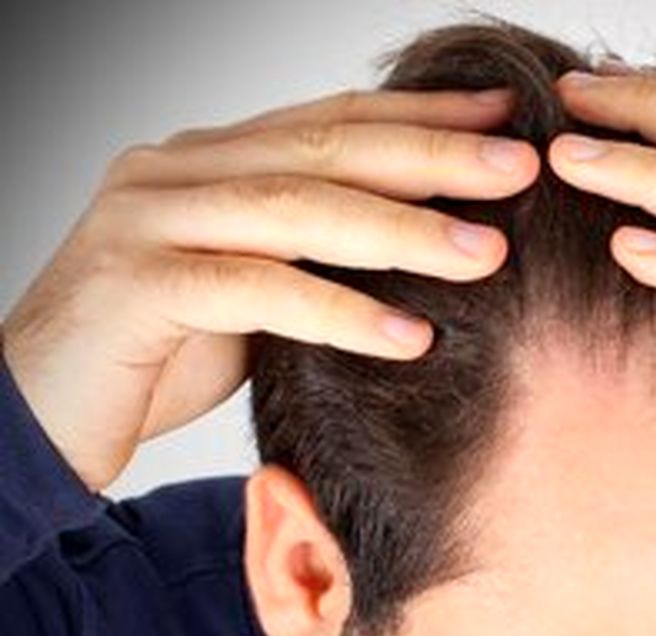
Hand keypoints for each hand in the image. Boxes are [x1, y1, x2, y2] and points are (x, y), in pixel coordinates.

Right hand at [1, 85, 538, 493]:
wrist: (37, 412)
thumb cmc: (157, 354)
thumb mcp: (251, 290)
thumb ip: (310, 254)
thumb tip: (425, 243)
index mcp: (211, 160)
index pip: (332, 122)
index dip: (422, 116)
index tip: (506, 119)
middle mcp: (178, 170)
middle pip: (325, 149)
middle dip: (431, 155)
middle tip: (519, 166)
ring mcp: (149, 218)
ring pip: (294, 209)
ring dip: (400, 230)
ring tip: (486, 253)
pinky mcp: (136, 284)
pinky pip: (254, 290)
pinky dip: (337, 312)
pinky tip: (409, 336)